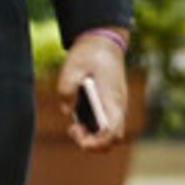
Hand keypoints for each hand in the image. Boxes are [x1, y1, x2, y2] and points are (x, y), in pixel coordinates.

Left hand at [59, 29, 129, 151]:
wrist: (103, 41)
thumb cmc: (89, 53)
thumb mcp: (72, 66)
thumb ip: (67, 89)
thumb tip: (67, 112)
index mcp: (111, 98)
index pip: (112, 132)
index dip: (98, 143)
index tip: (81, 141)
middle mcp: (118, 106)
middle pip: (113, 139)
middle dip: (93, 143)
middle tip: (73, 129)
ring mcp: (116, 106)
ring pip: (110, 134)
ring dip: (92, 136)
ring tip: (74, 126)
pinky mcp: (111, 105)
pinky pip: (106, 125)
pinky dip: (93, 129)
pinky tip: (78, 119)